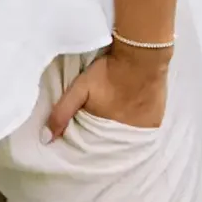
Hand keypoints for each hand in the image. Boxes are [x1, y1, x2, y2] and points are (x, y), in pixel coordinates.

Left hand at [47, 43, 169, 139]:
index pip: (93, 145)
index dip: (87, 141)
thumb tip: (45, 139)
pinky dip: (135, 130)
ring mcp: (143, 130)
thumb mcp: (79, 89)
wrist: (142, 56)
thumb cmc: (108, 72)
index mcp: (105, 130)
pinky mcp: (155, 122)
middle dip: (103, 140)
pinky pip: (143, 133)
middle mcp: (126, 136)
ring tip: (115, 123)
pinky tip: (130, 120)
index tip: (82, 137)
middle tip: (99, 128)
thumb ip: (62, 112)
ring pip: (127, 139)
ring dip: (120, 135)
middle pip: (110, 143)